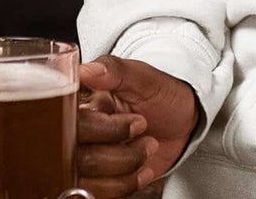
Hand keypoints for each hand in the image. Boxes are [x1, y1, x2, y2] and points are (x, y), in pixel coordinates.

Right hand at [77, 55, 200, 197]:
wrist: (180, 121)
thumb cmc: (159, 93)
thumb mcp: (142, 76)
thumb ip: (113, 71)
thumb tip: (84, 70)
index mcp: (81, 106)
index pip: (74, 126)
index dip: (107, 129)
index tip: (137, 121)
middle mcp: (76, 136)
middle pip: (80, 159)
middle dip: (122, 151)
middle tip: (144, 130)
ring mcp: (85, 162)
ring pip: (88, 183)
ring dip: (127, 167)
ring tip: (147, 147)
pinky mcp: (97, 182)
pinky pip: (98, 196)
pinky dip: (126, 185)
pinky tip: (143, 169)